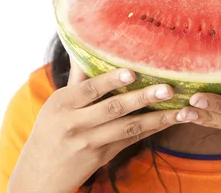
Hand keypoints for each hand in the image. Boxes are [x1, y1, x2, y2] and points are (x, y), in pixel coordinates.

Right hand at [8, 61, 188, 192]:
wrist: (39, 175)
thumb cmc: (49, 130)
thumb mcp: (56, 104)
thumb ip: (77, 79)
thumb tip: (86, 46)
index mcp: (62, 104)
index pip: (89, 89)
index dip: (110, 81)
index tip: (132, 72)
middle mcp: (75, 123)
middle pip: (113, 109)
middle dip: (143, 99)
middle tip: (167, 89)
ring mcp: (90, 143)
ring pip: (128, 128)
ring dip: (157, 118)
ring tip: (181, 109)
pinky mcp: (103, 157)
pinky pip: (131, 140)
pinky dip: (152, 130)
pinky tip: (170, 121)